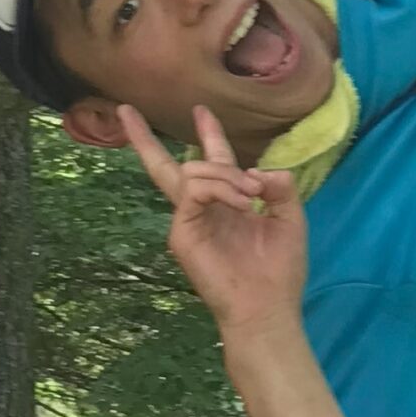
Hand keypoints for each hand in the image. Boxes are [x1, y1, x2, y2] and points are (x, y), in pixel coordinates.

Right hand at [118, 103, 306, 336]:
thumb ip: (279, 186)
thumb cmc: (279, 269)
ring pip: (193, 170)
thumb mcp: (289, 217)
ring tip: (251, 194)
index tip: (202, 111)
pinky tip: (243, 201)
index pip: (212, 161)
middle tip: (126, 110)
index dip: (208, 134)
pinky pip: (194, 190)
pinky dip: (221, 187)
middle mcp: (201, 208)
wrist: (268, 307)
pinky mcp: (182, 232)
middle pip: (164, 166)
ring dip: (227, 174)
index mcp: (226, 202)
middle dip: (143, 138)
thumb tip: (259, 169)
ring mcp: (188, 220)